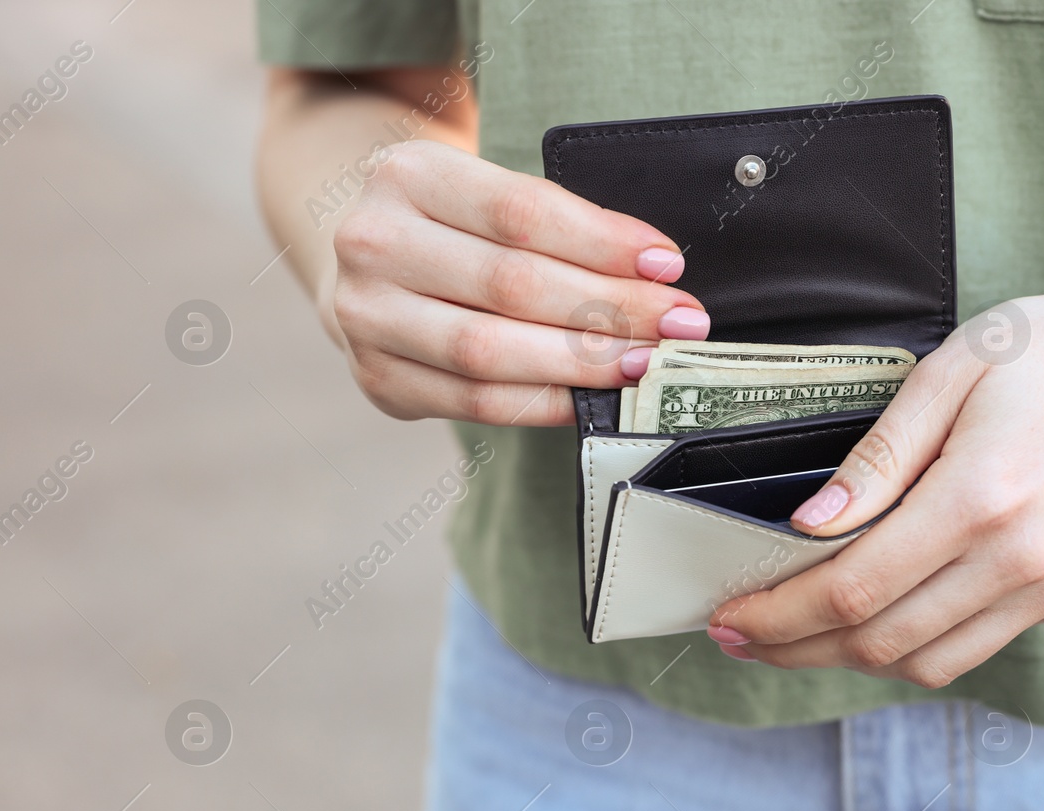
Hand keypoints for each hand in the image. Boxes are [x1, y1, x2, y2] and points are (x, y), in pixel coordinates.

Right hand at [324, 139, 709, 425]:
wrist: (372, 262)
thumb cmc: (456, 225)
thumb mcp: (492, 195)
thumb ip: (561, 226)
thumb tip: (654, 275)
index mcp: (409, 175)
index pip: (522, 212)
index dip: (603, 244)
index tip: (667, 264)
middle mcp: (373, 243)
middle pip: (512, 284)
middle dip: (610, 308)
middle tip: (677, 324)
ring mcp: (366, 317)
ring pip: (490, 351)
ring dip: (582, 362)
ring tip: (644, 361)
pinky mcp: (380, 379)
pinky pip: (476, 402)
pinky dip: (545, 403)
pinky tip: (592, 398)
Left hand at [705, 293, 1043, 686]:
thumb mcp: (952, 370)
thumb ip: (878, 456)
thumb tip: (810, 526)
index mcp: (984, 496)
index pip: (854, 589)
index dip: (779, 615)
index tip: (728, 616)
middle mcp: (1023, 560)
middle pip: (881, 641)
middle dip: (796, 648)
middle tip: (739, 634)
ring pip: (927, 664)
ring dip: (850, 659)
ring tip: (795, 633)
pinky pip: (972, 647)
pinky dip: (911, 645)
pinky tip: (873, 613)